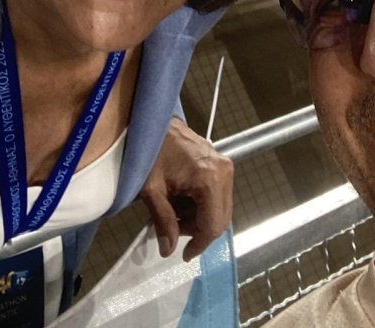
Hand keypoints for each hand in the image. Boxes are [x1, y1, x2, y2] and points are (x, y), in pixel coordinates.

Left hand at [139, 117, 233, 261]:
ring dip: (198, 217)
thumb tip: (168, 249)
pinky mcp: (220, 163)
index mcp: (209, 178)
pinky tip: (181, 199)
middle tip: (174, 229)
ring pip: (219, 207)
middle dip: (197, 230)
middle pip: (220, 218)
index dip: (199, 244)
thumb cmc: (150, 150)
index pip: (213, 225)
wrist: (154, 122)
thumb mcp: (152, 189)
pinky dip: (201, 203)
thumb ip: (163, 221)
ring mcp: (224, 165)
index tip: (184, 253)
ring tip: (173, 211)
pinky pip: (217, 194)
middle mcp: (223, 172)